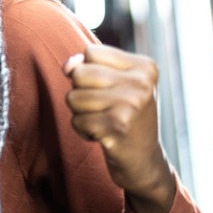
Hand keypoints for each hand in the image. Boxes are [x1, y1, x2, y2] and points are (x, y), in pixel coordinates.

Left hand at [63, 45, 175, 212]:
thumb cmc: (124, 115)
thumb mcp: (115, 84)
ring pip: (73, 97)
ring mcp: (131, 105)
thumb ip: (88, 66)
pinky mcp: (117, 127)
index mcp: (145, 66)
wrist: (144, 160)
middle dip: (81, 93)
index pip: (90, 52)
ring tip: (104, 121)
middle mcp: (142, 83)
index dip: (88, 71)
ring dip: (81, 114)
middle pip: (79, 73)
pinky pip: (76, 121)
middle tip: (104, 108)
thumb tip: (68, 65)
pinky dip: (83, 130)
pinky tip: (103, 135)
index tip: (108, 89)